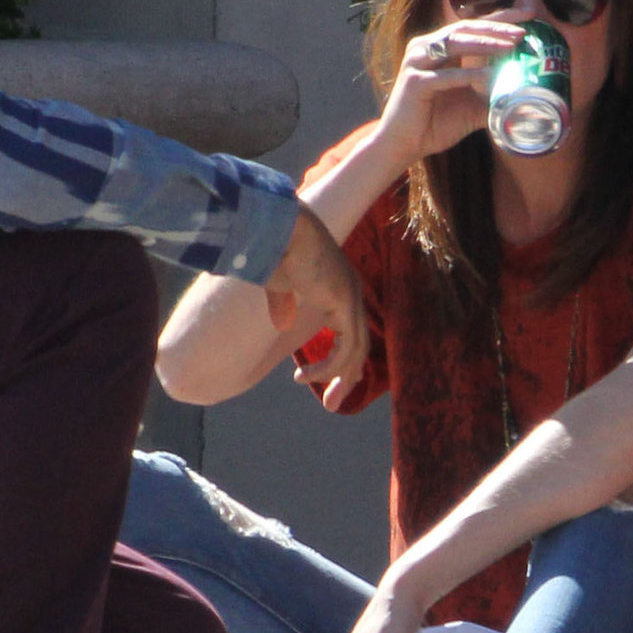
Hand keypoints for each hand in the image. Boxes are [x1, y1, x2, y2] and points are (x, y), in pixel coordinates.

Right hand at [263, 205, 365, 410]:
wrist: (277, 228)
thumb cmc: (274, 249)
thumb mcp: (278, 284)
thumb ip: (283, 304)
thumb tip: (282, 324)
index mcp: (337, 287)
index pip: (349, 330)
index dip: (339, 359)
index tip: (321, 381)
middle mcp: (350, 292)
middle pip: (358, 345)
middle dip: (346, 378)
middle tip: (332, 405)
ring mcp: (351, 297)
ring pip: (356, 351)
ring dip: (339, 379)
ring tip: (325, 402)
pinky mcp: (345, 302)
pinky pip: (346, 347)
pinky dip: (329, 367)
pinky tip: (306, 376)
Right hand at [373, 19, 528, 162]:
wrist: (403, 146)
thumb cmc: (434, 124)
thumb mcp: (472, 106)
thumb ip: (493, 94)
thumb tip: (526, 92)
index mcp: (437, 47)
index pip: (472, 26)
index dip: (500, 19)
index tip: (527, 16)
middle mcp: (425, 47)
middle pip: (465, 28)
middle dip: (496, 28)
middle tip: (523, 32)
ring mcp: (417, 62)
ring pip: (455, 44)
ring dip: (486, 44)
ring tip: (512, 47)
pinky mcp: (415, 82)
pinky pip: (447, 75)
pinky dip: (470, 74)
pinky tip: (492, 75)